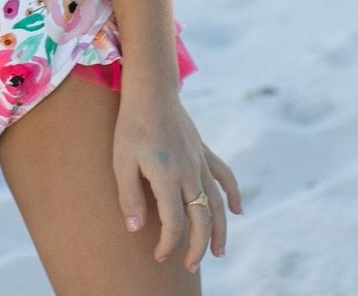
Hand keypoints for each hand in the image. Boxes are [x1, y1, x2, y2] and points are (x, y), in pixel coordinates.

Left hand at [112, 91, 241, 271]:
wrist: (150, 90)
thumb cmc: (131, 125)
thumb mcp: (121, 160)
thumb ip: (129, 196)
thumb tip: (135, 229)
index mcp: (167, 176)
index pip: (174, 223)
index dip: (168, 245)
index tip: (159, 257)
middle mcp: (190, 172)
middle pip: (201, 219)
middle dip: (198, 247)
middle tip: (189, 266)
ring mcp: (200, 161)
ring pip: (216, 203)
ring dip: (220, 230)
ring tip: (219, 253)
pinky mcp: (203, 151)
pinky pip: (225, 175)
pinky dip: (232, 194)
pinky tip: (236, 210)